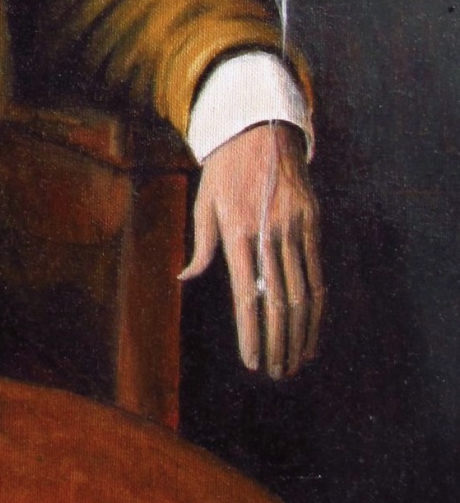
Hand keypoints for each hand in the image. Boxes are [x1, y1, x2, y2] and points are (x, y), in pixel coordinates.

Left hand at [179, 120, 323, 377]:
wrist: (259, 130)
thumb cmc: (224, 170)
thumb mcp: (204, 202)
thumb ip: (201, 245)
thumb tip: (184, 278)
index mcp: (235, 231)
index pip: (247, 295)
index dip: (251, 333)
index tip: (253, 362)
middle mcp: (267, 232)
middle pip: (278, 302)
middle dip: (278, 343)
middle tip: (276, 372)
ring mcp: (294, 227)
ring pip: (303, 293)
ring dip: (300, 333)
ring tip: (295, 361)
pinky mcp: (312, 222)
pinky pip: (317, 273)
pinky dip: (317, 307)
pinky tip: (311, 329)